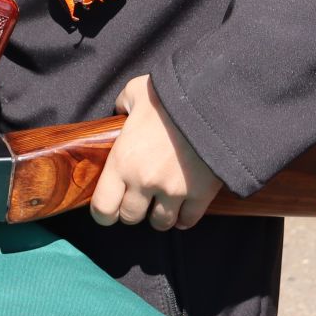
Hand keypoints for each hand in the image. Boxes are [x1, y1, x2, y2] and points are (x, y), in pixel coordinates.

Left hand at [89, 75, 220, 230]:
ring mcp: (174, 191)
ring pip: (160, 223)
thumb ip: (122, 105)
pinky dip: (184, 217)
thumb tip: (120, 112)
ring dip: (159, 215)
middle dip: (132, 209)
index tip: (109, 208)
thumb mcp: (136, 92)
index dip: (103, 213)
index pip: (103, 208)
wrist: (212, 102)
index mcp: (122, 161)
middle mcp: (144, 182)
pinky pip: (188, 221)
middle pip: (131, 217)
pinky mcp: (200, 194)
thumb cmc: (170, 96)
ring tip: (161, 202)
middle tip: (138, 197)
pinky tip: (182, 208)